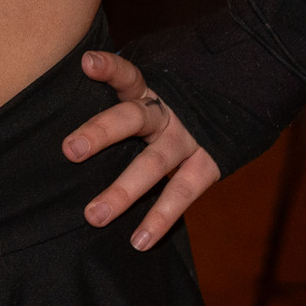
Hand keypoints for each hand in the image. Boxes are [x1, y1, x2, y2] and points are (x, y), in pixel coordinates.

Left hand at [64, 50, 221, 250]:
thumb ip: (117, 96)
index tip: (87, 63)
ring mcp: (188, 138)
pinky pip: (182, 193)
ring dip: (123, 191)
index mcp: (147, 90)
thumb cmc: (169, 103)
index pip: (126, 74)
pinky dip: (160, 219)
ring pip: (154, 164)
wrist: (234, 103)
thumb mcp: (147, 91)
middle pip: (133, 117)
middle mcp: (166, 112)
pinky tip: (139, 241)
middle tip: (71, 150)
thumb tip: (74, 88)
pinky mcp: (209, 164)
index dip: (109, 68)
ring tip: (93, 216)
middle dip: (102, 132)